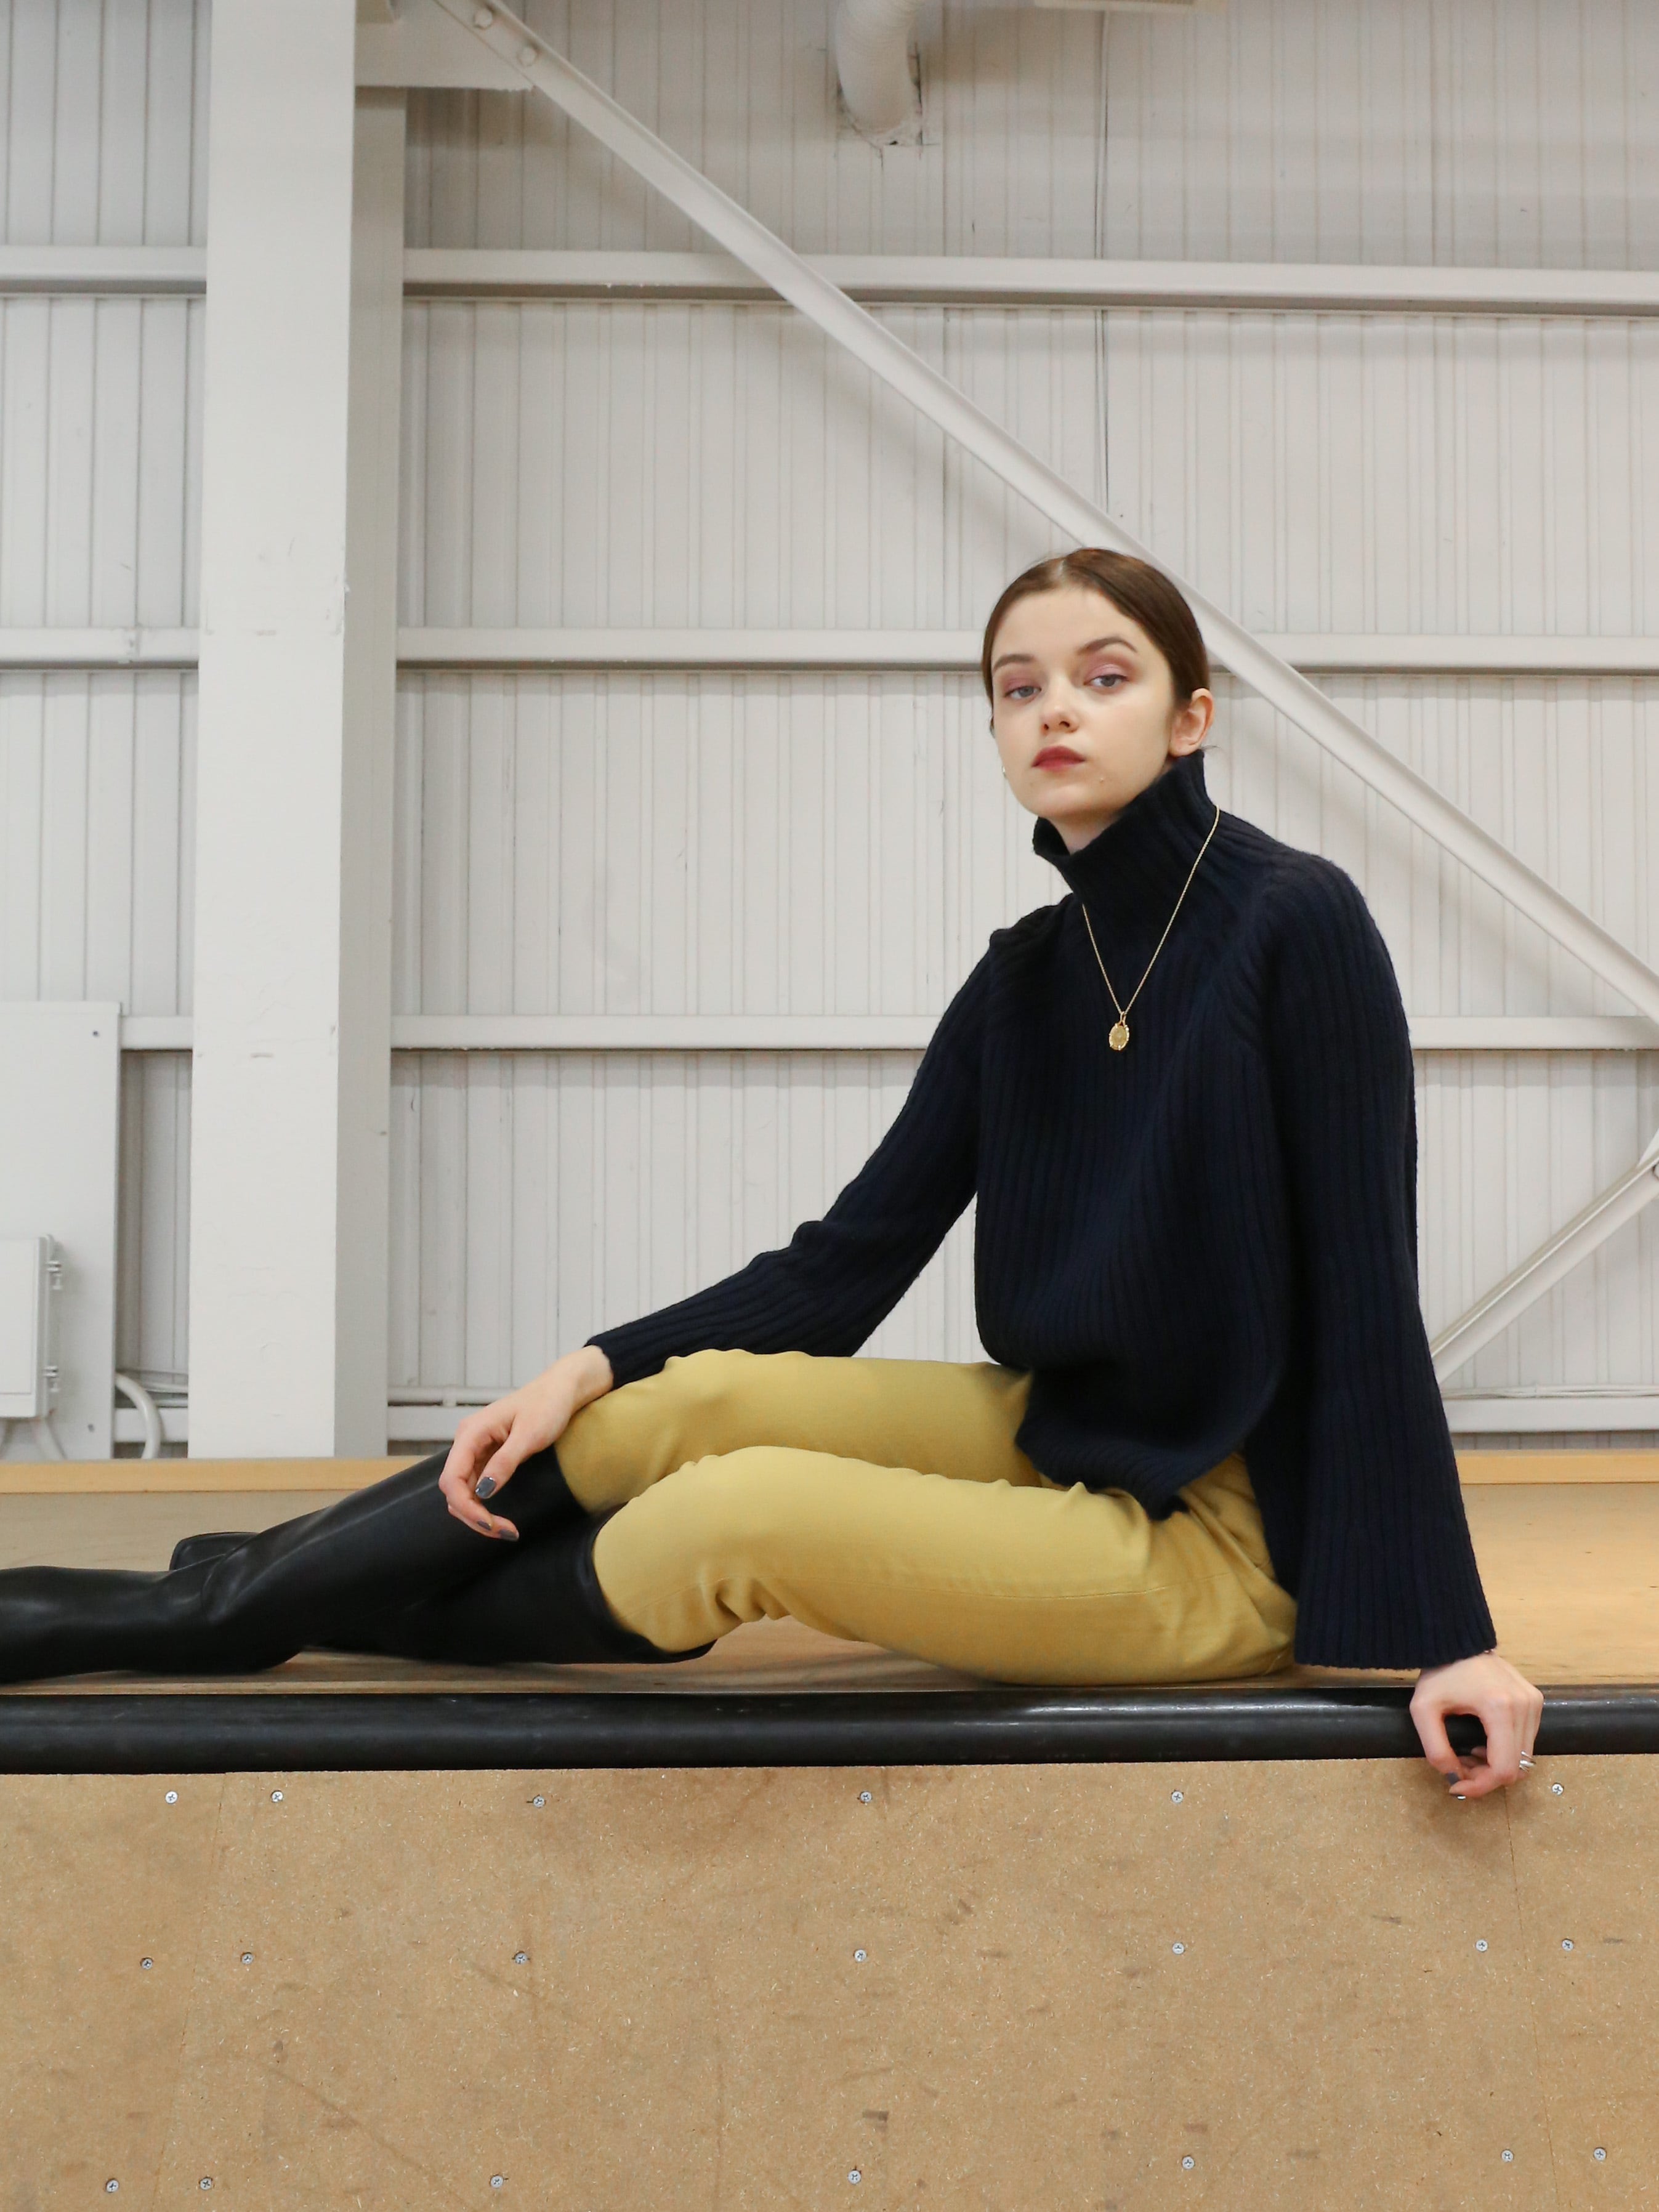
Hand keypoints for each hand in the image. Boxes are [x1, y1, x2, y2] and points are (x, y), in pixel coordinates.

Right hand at [438, 1345, 613, 1538]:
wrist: (561, 1390)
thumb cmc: (547, 1405)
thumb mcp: (530, 1435)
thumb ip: (504, 1462)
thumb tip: (483, 1492)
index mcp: (471, 1433)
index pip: (451, 1479)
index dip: (466, 1506)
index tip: (490, 1523)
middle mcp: (467, 1441)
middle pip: (454, 1489)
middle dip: (473, 1515)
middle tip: (504, 1532)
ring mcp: (476, 1448)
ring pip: (464, 1491)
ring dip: (478, 1514)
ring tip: (505, 1529)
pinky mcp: (487, 1455)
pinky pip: (476, 1485)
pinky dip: (484, 1504)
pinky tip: (500, 1516)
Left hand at [1410, 1650, 1543, 1799]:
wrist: (1457, 1640)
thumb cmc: (1439, 1672)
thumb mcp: (1423, 1710)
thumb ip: (1435, 1748)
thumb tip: (1453, 1776)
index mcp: (1500, 1708)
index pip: (1504, 1769)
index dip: (1482, 1786)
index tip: (1458, 1786)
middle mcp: (1524, 1706)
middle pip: (1517, 1767)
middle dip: (1487, 1777)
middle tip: (1460, 1768)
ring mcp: (1533, 1702)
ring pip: (1524, 1758)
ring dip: (1496, 1765)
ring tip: (1468, 1754)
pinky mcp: (1535, 1700)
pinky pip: (1527, 1741)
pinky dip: (1506, 1751)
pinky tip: (1482, 1743)